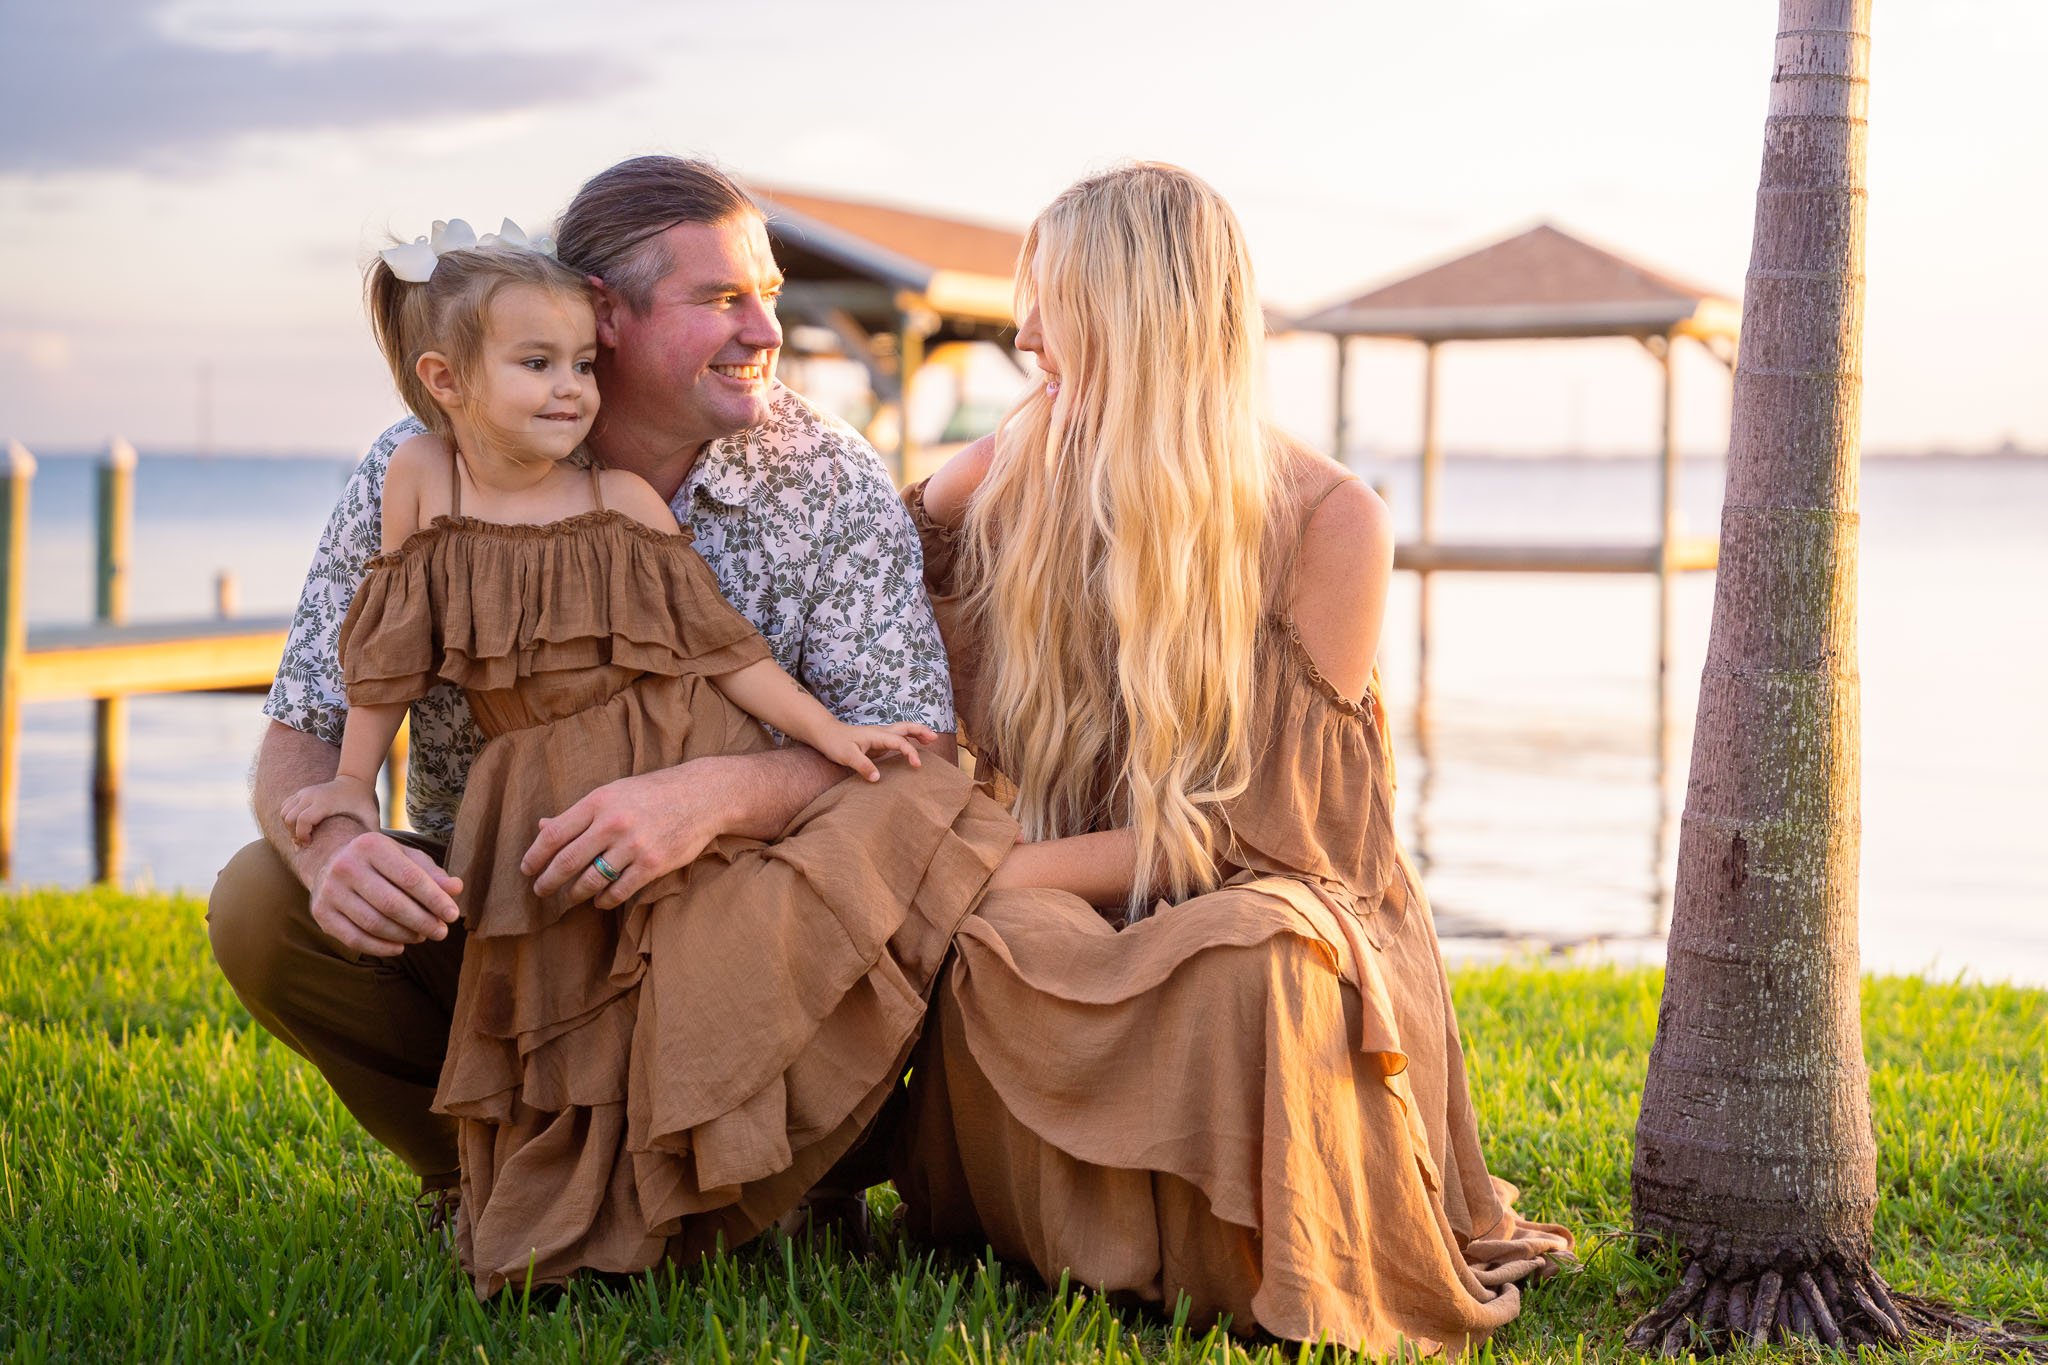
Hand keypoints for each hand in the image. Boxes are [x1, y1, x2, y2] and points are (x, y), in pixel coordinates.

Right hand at [281, 775, 381, 845]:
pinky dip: (288, 819)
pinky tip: (300, 827)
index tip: (310, 845)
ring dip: (289, 828)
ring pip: (284, 813)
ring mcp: (304, 793)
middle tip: (305, 845)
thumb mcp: (371, 816)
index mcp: (325, 802)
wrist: (355, 781)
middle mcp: (311, 795)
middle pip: (290, 818)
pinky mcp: (301, 793)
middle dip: (294, 835)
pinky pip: (285, 807)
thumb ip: (372, 833)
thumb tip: (373, 853)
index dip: (302, 836)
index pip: (302, 820)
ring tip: (302, 837)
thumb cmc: (363, 802)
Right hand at [307, 829, 462, 957]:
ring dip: (404, 935)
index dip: (435, 899)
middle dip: (422, 922)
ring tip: (421, 936)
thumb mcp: (406, 858)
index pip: (410, 878)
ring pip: (374, 924)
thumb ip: (432, 873)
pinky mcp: (321, 914)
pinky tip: (399, 946)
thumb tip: (456, 888)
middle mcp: (346, 866)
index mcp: (371, 846)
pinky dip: (381, 947)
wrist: (331, 861)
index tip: (453, 915)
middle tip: (441, 932)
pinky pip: (355, 939)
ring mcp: (330, 891)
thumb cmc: (381, 862)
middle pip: (392, 904)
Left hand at [521, 764, 721, 911]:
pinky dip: (605, 900)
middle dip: (548, 881)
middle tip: (540, 891)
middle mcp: (612, 823)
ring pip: (591, 880)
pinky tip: (600, 900)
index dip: (535, 855)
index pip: (554, 834)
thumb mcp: (613, 793)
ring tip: (570, 897)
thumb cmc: (653, 793)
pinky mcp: (653, 864)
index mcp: (598, 801)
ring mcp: (634, 845)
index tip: (526, 869)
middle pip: (567, 861)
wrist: (702, 795)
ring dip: (575, 894)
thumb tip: (542, 826)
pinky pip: (619, 890)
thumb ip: (579, 813)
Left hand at [813, 722, 937, 781]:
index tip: (917, 765)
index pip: (899, 742)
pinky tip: (912, 746)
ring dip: (917, 733)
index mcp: (876, 735)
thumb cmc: (835, 743)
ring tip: (931, 739)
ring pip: (903, 730)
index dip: (910, 752)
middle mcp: (881, 733)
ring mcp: (880, 736)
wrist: (826, 734)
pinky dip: (909, 739)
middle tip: (935, 738)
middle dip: (921, 731)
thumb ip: (863, 766)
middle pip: (906, 727)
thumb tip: (878, 778)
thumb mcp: (847, 756)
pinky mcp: (877, 742)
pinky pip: (897, 738)